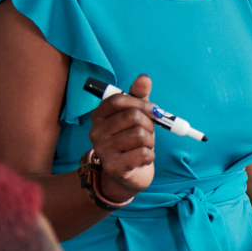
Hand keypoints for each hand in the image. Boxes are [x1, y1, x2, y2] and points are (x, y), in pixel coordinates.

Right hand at [88, 74, 155, 201]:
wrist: (128, 173)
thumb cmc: (131, 140)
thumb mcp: (135, 116)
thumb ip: (138, 96)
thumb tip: (144, 77)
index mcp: (99, 115)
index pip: (119, 100)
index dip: (141, 103)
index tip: (155, 111)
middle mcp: (96, 131)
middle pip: (132, 117)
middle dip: (149, 124)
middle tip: (149, 132)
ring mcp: (102, 150)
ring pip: (140, 135)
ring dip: (150, 141)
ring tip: (144, 146)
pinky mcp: (113, 166)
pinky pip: (143, 153)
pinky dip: (149, 155)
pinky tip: (142, 158)